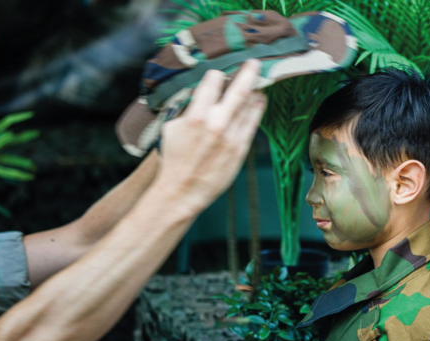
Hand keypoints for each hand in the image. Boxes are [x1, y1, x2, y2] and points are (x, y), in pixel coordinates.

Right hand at [157, 59, 265, 210]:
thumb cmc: (174, 159)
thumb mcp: (171, 128)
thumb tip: (200, 95)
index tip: (219, 73)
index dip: (216, 75)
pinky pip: (253, 122)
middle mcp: (216, 124)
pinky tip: (258, 99)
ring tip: (257, 81)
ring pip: (249, 104)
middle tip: (254, 61)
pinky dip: (257, 108)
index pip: (213, 82)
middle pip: (239, 89)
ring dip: (254, 89)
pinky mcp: (240, 149)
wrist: (181, 190)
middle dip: (248, 71)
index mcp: (195, 117)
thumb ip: (187, 110)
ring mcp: (231, 137)